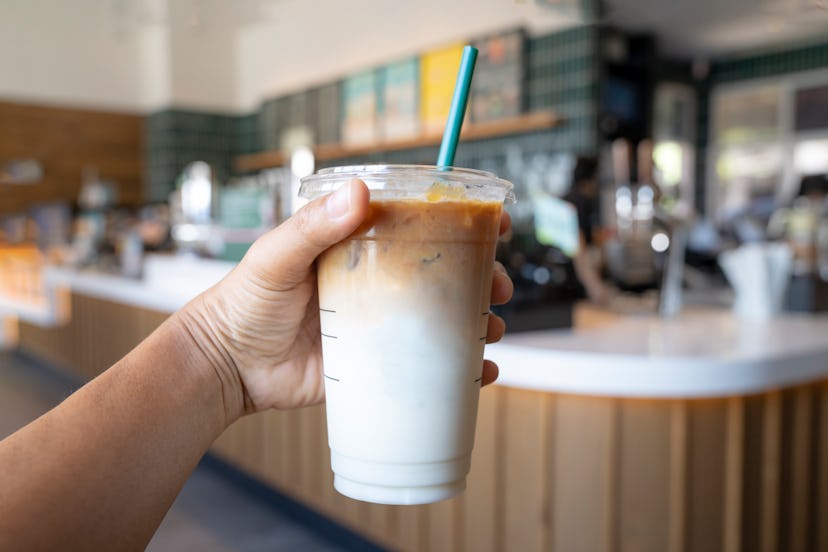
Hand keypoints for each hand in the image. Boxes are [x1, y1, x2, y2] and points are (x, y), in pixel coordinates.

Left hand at [181, 179, 513, 418]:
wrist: (227, 366)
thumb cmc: (245, 301)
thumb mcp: (276, 255)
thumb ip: (312, 226)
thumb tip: (359, 193)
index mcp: (361, 247)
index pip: (421, 226)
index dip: (463, 221)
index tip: (495, 222)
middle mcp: (379, 283)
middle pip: (446, 274)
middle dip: (484, 278)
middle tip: (499, 286)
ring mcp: (381, 325)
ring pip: (445, 320)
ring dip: (480, 323)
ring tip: (494, 331)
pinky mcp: (378, 365)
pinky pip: (428, 366)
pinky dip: (461, 371)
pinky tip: (482, 374)